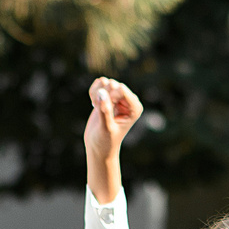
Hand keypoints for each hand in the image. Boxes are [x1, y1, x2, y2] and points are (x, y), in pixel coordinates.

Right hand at [85, 77, 142, 201]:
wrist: (99, 146)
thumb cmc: (105, 141)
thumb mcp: (106, 128)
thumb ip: (105, 110)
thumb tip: (102, 92)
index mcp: (135, 107)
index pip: (121, 89)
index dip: (110, 98)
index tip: (107, 112)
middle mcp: (129, 99)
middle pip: (113, 84)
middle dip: (103, 97)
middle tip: (101, 112)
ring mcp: (119, 95)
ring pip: (105, 82)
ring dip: (96, 94)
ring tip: (97, 109)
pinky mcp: (109, 93)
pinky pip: (99, 82)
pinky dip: (93, 92)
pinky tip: (95, 105)